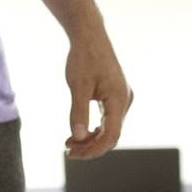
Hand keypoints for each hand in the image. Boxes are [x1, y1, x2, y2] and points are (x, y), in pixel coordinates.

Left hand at [64, 24, 131, 156]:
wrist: (90, 36)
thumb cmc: (84, 58)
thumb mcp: (78, 86)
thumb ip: (78, 112)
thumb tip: (77, 137)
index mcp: (119, 100)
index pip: (111, 136)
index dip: (94, 149)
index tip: (73, 154)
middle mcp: (124, 101)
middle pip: (111, 136)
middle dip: (90, 147)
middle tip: (67, 153)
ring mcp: (121, 100)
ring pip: (109, 129)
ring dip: (90, 140)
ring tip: (69, 145)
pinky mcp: (115, 97)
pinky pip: (107, 120)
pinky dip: (93, 129)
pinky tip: (78, 134)